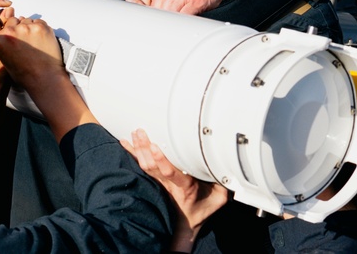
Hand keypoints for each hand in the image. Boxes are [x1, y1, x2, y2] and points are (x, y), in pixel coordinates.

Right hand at [0, 16, 96, 139]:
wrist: (44, 78)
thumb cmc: (25, 73)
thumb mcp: (4, 58)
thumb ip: (2, 42)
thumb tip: (7, 28)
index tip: (2, 22)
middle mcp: (9, 32)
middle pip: (12, 19)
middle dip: (17, 27)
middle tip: (24, 42)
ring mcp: (25, 28)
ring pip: (27, 20)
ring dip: (30, 28)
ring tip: (34, 44)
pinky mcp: (40, 27)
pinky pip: (39, 22)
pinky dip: (40, 29)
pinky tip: (42, 42)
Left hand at [120, 129, 227, 252]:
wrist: (186, 224)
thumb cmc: (202, 208)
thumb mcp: (218, 199)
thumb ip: (224, 186)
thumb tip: (232, 172)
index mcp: (185, 186)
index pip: (171, 173)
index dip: (161, 161)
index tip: (154, 147)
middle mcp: (169, 184)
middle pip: (153, 166)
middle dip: (145, 148)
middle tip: (140, 132)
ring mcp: (160, 182)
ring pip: (146, 165)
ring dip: (139, 149)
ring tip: (134, 133)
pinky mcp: (155, 180)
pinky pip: (141, 166)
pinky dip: (132, 154)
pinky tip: (125, 142)